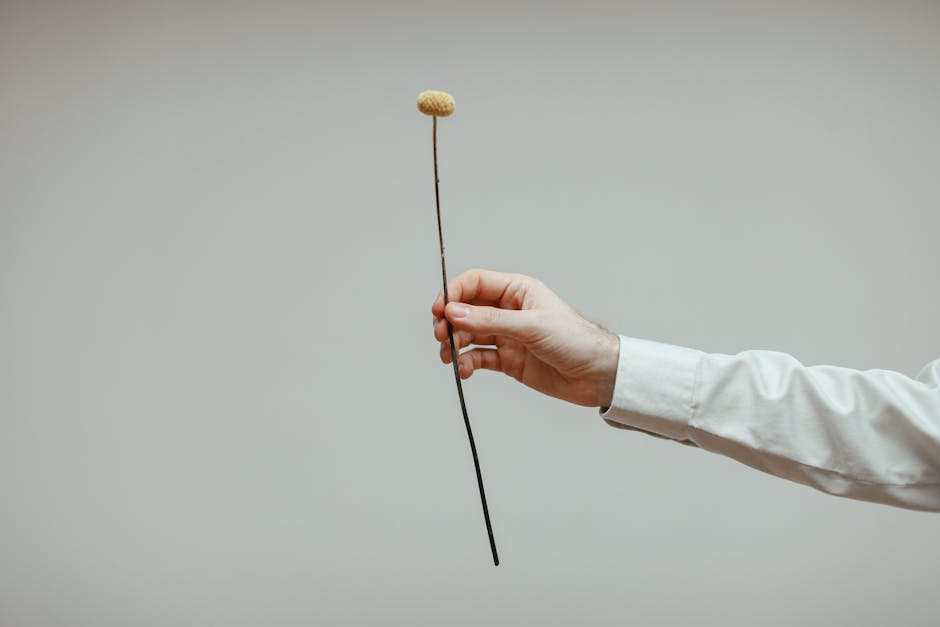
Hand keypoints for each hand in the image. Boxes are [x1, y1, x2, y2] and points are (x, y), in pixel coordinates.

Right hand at [431, 268, 619, 407]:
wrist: (598, 375)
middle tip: (442, 336)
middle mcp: (509, 310)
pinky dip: (466, 363)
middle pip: (466, 309)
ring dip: (454, 344)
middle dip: (450, 321)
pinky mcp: (508, 360)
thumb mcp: (531, 326)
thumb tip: (454, 312)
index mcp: (517, 290)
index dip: (453, 293)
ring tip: (449, 357)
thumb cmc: (576, 340)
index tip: (440, 309)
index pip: (475, 282)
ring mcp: (507, 336)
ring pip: (469, 334)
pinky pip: (478, 357)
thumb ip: (490, 320)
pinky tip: (464, 370)